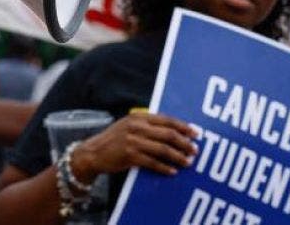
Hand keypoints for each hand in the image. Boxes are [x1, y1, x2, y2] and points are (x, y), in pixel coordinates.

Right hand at [68, 112, 197, 180]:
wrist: (94, 152)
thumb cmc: (114, 139)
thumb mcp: (129, 125)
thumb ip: (147, 125)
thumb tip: (173, 131)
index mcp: (139, 117)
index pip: (167, 120)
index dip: (183, 127)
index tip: (196, 134)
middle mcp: (137, 127)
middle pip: (168, 134)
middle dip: (184, 143)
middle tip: (195, 151)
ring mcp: (133, 142)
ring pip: (163, 149)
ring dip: (178, 157)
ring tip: (187, 162)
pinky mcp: (130, 156)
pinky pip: (153, 163)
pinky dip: (164, 168)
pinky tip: (172, 172)